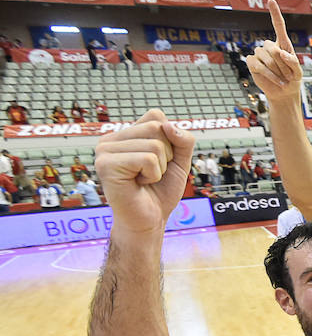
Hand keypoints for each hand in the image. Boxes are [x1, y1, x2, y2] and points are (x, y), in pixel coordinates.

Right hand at [94, 110, 193, 234]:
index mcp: (124, 134)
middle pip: (157, 127)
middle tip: (152, 173)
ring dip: (159, 168)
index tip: (158, 161)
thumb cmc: (161, 190)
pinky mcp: (106, 165)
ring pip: (155, 145)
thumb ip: (182, 139)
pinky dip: (153, 175)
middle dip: (167, 154)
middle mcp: (110, 139)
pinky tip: (139, 184)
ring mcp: (104, 151)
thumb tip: (168, 126)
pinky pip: (148, 159)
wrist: (150, 219)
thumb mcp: (180, 160)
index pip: (156, 116)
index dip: (170, 140)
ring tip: (145, 179)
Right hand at [246, 0, 303, 106]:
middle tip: (288, 75)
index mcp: (283, 44)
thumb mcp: (298, 72)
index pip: (279, 26)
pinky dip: (268, 74)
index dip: (275, 13)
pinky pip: (257, 64)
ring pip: (265, 56)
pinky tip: (275, 80)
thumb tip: (280, 52)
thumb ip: (293, 61)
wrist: (284, 93)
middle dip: (282, 63)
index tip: (271, 0)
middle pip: (272, 47)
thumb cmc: (292, 79)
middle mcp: (270, 46)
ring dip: (276, 70)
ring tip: (282, 78)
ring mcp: (260, 53)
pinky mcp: (252, 62)